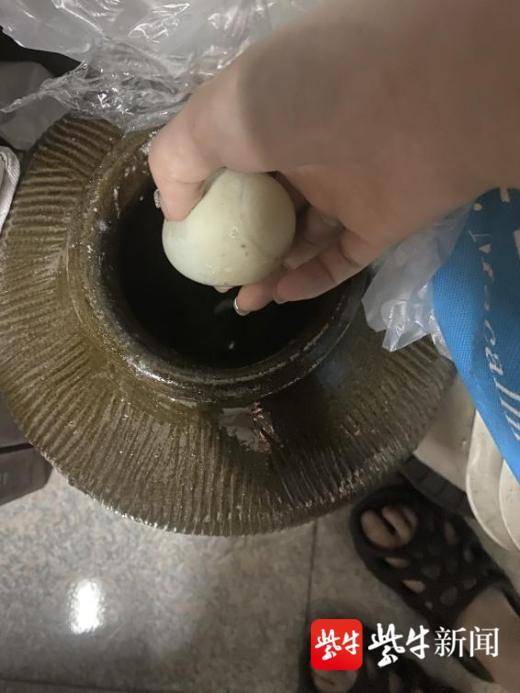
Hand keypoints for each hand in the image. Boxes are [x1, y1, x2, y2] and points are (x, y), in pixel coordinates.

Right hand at [149, 0, 519, 312]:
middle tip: (214, 277)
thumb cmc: (303, 97)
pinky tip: (278, 295)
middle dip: (236, 245)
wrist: (417, 100)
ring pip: (300, 239)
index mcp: (268, 116)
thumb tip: (174, 209)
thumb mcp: (216, 113)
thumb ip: (179, 158)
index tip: (186, 235)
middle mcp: (307, 151)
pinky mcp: (381, 221)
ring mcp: (346, 188)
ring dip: (268, 270)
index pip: (229, 161)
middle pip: (264, 207)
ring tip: (241, 299)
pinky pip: (341, 259)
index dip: (205, 200)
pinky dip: (310, 280)